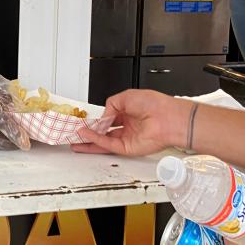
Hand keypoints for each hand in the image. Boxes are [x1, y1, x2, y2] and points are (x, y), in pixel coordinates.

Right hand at [72, 89, 187, 155]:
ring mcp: (128, 137)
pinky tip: (87, 136)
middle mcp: (128, 125)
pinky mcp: (128, 148)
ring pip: (104, 141)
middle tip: (76, 133)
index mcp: (129, 112)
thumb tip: (103, 115)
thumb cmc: (155, 104)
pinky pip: (109, 144)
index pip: (109, 118)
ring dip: (90, 139)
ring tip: (76, 137)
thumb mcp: (126, 96)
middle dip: (90, 133)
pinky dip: (96, 140)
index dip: (97, 119)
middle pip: (104, 132)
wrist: (168, 118)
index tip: (85, 120)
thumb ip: (111, 104)